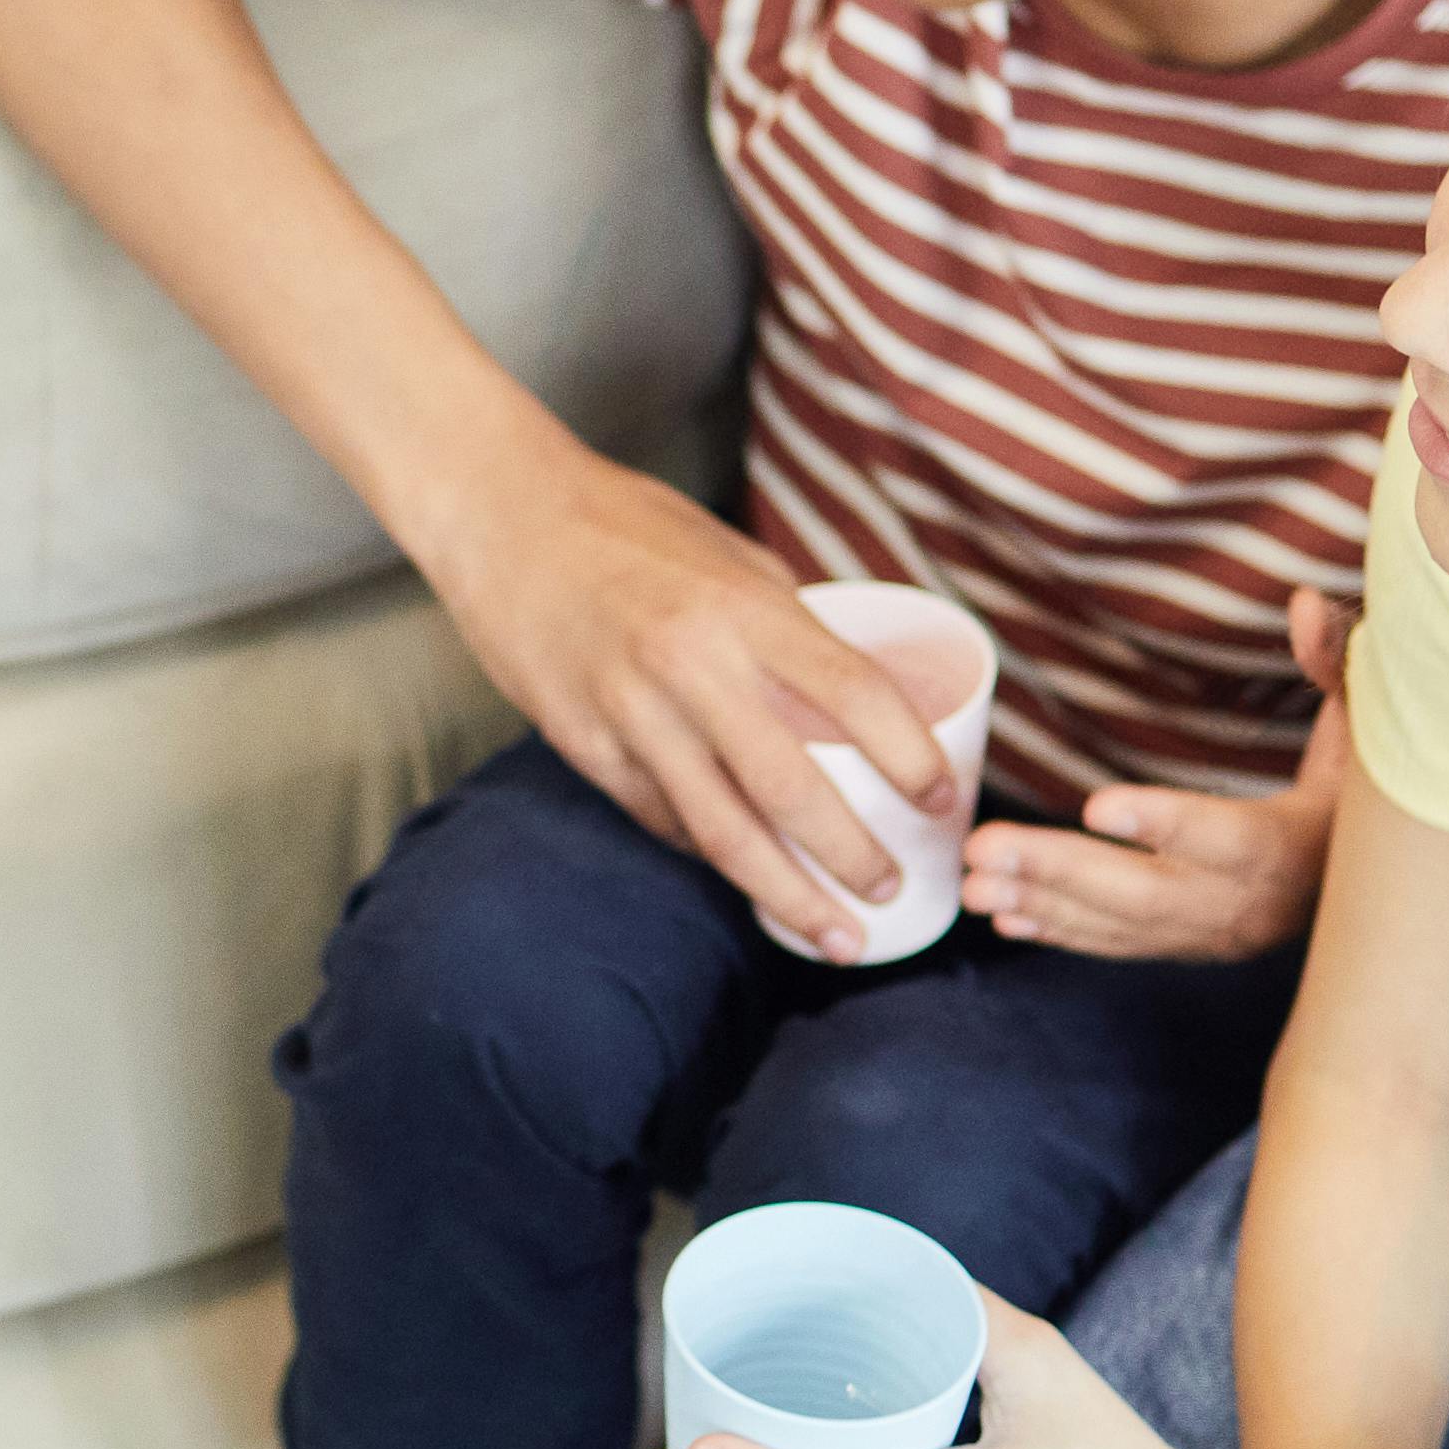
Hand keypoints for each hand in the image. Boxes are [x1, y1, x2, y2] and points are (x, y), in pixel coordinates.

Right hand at [423, 447, 959, 952]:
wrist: (503, 516)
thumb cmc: (627, 525)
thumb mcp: (729, 556)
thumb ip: (788, 625)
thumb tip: (858, 692)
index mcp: (746, 608)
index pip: (857, 694)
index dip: (912, 757)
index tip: (945, 799)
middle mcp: (691, 666)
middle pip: (793, 790)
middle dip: (854, 857)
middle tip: (894, 893)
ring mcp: (631, 714)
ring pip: (722, 832)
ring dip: (787, 893)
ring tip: (834, 932)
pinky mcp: (584, 746)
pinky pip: (662, 818)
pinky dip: (711, 853)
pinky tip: (746, 877)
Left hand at [967, 594, 1346, 962]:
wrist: (1389, 889)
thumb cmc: (1369, 792)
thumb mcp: (1370, 724)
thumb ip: (1335, 663)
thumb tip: (1304, 601)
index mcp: (1297, 843)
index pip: (1224, 835)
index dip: (1162, 822)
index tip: (1095, 805)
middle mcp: (1254, 901)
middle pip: (1148, 891)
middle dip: (1062, 871)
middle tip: (985, 849)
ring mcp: (1220, 932)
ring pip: (1123, 924)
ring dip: (1045, 903)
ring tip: (973, 883)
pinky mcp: (1196, 946)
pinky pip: (1122, 945)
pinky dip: (1063, 932)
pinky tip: (1006, 917)